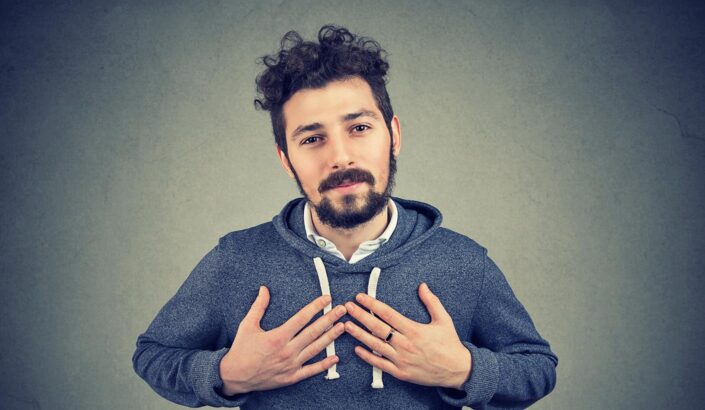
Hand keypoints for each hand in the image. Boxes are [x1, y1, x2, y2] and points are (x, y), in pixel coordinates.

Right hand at [219, 286, 345, 394]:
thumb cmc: (241, 350)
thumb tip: (264, 289)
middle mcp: (287, 351)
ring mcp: (291, 365)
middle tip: (342, 309)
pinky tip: (336, 357)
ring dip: (331, 337)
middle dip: (329, 318)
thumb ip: (258, 306)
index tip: (327, 299)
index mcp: (277, 336)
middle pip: (313, 332)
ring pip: (316, 349)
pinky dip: (324, 365)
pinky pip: (311, 370)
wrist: (234, 377)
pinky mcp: (291, 377)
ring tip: (343, 327)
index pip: (302, 318)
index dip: (316, 307)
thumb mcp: (247, 325)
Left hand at [344, 283, 470, 389]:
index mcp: (414, 330)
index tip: (361, 297)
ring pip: (375, 345)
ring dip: (359, 334)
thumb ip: (431, 302)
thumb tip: (422, 285)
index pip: (387, 314)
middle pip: (377, 327)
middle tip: (348, 307)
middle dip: (360, 315)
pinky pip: (380, 364)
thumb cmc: (450, 344)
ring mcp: (401, 360)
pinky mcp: (400, 372)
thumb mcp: (444, 320)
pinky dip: (368, 356)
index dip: (372, 304)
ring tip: (346, 325)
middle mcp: (405, 344)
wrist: (457, 370)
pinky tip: (357, 349)